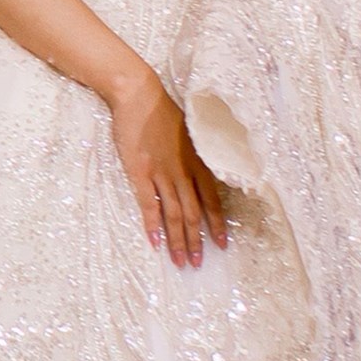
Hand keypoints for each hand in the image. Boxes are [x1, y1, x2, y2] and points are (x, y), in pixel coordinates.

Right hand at [109, 74, 228, 268]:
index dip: (217, 225)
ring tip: (180, 262)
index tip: (222, 245)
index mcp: (198, 163)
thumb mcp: (190, 134)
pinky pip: (148, 204)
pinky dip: (152, 225)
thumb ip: (196, 156)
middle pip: (194, 214)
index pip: (212, 201)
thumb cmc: (163, 112)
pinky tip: (154, 242)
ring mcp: (162, 174)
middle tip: (198, 264)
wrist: (138, 96)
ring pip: (174, 215)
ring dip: (178, 241)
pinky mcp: (140, 173)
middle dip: (197, 242)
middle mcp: (183, 172)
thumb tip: (202, 172)